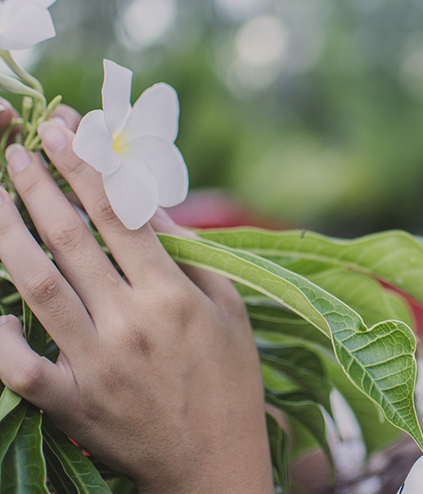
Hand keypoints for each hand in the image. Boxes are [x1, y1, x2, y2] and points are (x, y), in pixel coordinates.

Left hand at [0, 115, 272, 493]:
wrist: (214, 465)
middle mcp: (130, 323)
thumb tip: (151, 206)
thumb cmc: (230, 382)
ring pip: (37, 287)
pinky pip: (19, 367)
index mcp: (173, 296)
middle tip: (19, 149)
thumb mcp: (228, 311)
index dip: (91, 169)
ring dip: (10, 236)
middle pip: (73, 240)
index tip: (68, 132)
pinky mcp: (71, 402)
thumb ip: (190, 257)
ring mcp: (95, 364)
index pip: (122, 217)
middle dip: (42, 186)